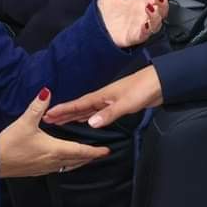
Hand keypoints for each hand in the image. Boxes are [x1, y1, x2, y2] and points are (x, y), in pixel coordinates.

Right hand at [0, 88, 109, 177]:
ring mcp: (45, 168)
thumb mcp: (24, 122)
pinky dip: (67, 164)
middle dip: (90, 157)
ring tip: (86, 157)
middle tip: (100, 154)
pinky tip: (64, 161)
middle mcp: (53, 161)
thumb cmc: (9, 144)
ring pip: (68, 166)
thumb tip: (46, 92)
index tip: (106, 151)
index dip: (95, 152)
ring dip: (79, 162)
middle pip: (77, 161)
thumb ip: (37, 106)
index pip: (80, 151)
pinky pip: (58, 168)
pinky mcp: (37, 171)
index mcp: (54, 149)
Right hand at [45, 65, 162, 127]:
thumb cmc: (142, 89)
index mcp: (101, 96)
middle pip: (79, 107)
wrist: (159, 83)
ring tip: (60, 120)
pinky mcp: (117, 105)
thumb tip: (90, 124)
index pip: (78, 104)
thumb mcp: (126, 103)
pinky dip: (88, 116)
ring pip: (86, 110)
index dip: (63, 110)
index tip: (48, 114)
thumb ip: (109, 114)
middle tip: (47, 119)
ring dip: (73, 115)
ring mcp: (109, 101)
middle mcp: (102, 98)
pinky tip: (86, 119)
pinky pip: (96, 112)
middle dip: (63, 113)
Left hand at [96, 0, 172, 47]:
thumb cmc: (104, 15)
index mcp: (140, 3)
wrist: (95, 30)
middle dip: (164, 4)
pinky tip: (145, 24)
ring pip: (157, 23)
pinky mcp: (134, 37)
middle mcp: (143, 15)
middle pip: (162, 10)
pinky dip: (147, 30)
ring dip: (156, 16)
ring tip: (150, 8)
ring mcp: (141, 26)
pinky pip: (145, 35)